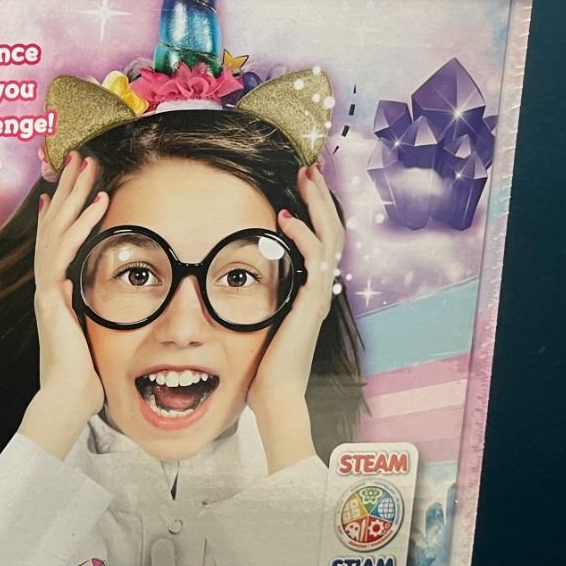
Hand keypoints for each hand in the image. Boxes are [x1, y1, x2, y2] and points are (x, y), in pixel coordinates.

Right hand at [19, 151, 108, 458]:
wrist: (66, 401)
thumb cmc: (82, 377)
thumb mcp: (89, 335)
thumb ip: (86, 311)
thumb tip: (86, 293)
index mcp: (55, 292)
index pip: (57, 241)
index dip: (66, 211)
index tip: (74, 186)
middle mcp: (47, 286)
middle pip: (53, 225)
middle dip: (69, 189)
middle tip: (80, 156)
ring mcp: (47, 290)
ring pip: (56, 231)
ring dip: (75, 196)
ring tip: (88, 167)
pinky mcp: (53, 298)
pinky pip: (66, 254)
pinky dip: (82, 227)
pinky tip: (99, 206)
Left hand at [249, 162, 344, 472]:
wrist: (274, 396)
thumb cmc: (263, 364)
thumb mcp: (259, 318)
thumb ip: (256, 296)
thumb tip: (232, 275)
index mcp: (309, 290)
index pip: (320, 240)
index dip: (315, 211)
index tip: (301, 186)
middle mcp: (319, 289)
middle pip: (332, 230)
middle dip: (321, 197)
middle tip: (311, 168)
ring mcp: (319, 295)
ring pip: (329, 237)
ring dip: (317, 205)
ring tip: (307, 178)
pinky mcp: (311, 304)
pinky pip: (313, 262)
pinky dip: (302, 236)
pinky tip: (285, 219)